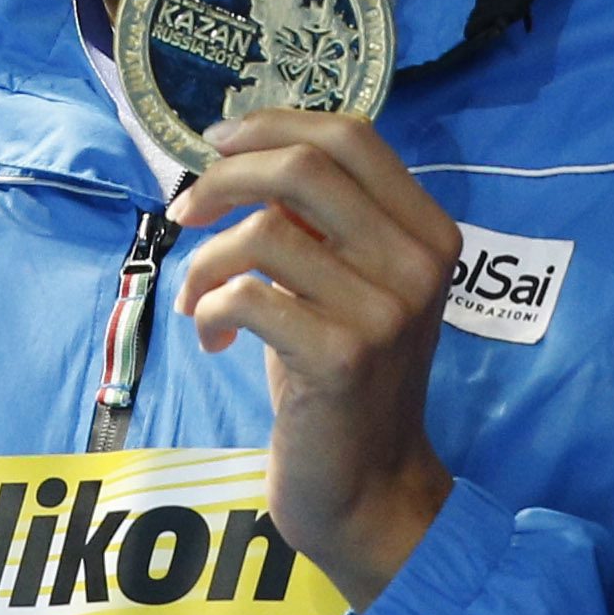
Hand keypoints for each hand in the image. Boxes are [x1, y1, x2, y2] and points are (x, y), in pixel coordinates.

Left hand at [169, 111, 461, 609]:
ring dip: (206, 261)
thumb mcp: (347, 287)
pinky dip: (211, 306)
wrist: (368, 488)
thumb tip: (239, 157)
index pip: (352, 137)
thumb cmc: (341, 382)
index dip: (274, 126)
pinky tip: (212, 334)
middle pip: (307, 168)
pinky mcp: (343, 357)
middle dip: (225, 178)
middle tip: (185, 212)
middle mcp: (418, 263)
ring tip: (197, 298)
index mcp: (428, 232)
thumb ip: (320, 224)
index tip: (215, 144)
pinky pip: (250, 296)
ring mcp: (386, 311)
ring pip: (266, 235)